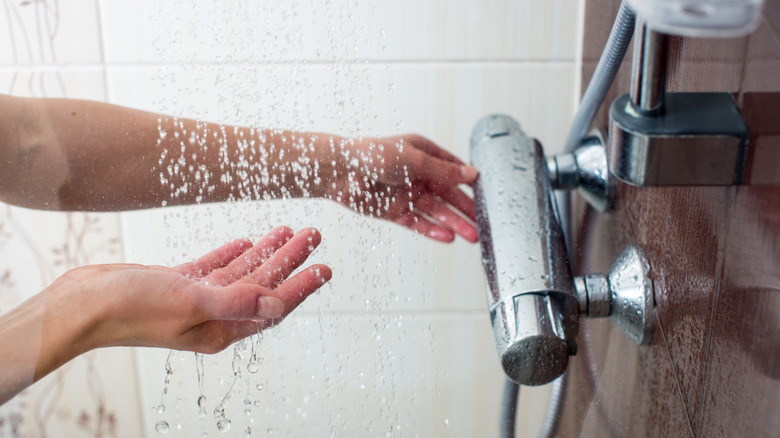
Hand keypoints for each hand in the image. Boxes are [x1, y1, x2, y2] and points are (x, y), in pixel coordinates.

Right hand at [34, 226, 330, 377]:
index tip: (326, 267)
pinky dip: (232, 254)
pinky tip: (248, 241)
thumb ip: (236, 301)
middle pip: (263, 284)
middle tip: (313, 234)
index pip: (273, 305)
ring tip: (289, 229)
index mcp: (222, 328)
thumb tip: (278, 304)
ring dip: (266, 252)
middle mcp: (213, 316)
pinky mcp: (176, 284)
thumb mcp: (189, 303)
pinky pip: (214, 268)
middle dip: (290, 260)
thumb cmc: (130, 310)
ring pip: (242, 273)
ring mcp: (195, 300)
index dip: (302, 286)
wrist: (81, 305)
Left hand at [322, 134, 478, 242]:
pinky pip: (418, 222)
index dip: (470, 183)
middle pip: (447, 195)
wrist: (339, 171)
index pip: (453, 169)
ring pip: (435, 212)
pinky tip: (448, 238)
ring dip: (454, 224)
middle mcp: (417, 174)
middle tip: (484, 225)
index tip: (488, 197)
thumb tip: (472, 174)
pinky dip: (432, 230)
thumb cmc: (373, 154)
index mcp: (424, 153)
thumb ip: (443, 170)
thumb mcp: (414, 160)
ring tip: (472, 237)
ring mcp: (406, 194)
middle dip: (465, 210)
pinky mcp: (394, 211)